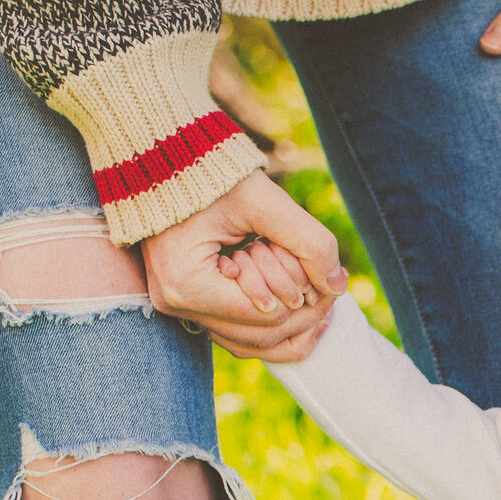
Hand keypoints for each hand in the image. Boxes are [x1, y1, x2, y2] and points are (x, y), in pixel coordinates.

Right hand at [143, 170, 346, 361]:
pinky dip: (263, 321)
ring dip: (285, 324)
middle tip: (330, 290)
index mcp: (188, 283)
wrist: (161, 157)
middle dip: (300, 316)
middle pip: (258, 337)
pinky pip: (230, 330)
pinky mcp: (183, 300)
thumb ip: (307, 240)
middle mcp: (177, 304)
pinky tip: (294, 304)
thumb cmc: (208, 171)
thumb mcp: (262, 200)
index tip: (329, 281)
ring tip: (317, 298)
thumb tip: (339, 285)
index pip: (266, 314)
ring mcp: (176, 306)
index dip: (306, 302)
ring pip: (245, 342)